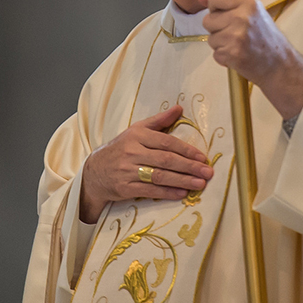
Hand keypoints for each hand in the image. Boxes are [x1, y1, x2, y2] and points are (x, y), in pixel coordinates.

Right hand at [79, 106, 214, 223]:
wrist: (94, 171)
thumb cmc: (120, 149)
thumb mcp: (136, 131)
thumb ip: (159, 121)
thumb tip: (179, 108)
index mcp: (137, 136)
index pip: (166, 142)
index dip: (186, 150)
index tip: (202, 157)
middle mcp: (131, 152)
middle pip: (165, 160)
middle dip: (189, 166)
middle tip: (207, 172)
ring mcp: (127, 171)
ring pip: (159, 176)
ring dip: (182, 181)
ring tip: (200, 184)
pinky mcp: (125, 188)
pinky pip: (150, 191)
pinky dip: (167, 193)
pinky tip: (182, 194)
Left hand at [199, 0, 302, 120]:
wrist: (280, 65)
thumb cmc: (266, 38)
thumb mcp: (253, 13)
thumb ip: (227, 3)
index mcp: (248, 3)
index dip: (214, 7)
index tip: (223, 14)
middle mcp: (242, 17)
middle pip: (208, 20)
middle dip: (217, 28)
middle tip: (236, 34)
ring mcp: (236, 36)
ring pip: (210, 38)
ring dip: (221, 44)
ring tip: (238, 45)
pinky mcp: (232, 53)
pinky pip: (215, 53)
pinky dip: (224, 57)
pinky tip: (239, 55)